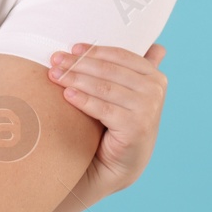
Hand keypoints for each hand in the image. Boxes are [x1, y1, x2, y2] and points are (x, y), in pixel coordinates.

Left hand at [47, 43, 167, 206]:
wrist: (117, 165)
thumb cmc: (117, 124)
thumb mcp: (126, 93)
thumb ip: (133, 70)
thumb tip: (156, 46)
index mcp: (155, 77)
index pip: (120, 55)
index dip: (94, 51)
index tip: (72, 49)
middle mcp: (155, 91)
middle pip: (109, 70)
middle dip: (78, 63)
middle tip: (55, 60)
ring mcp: (148, 109)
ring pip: (104, 87)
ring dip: (75, 79)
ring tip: (54, 75)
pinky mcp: (136, 126)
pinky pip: (102, 108)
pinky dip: (82, 100)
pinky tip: (66, 94)